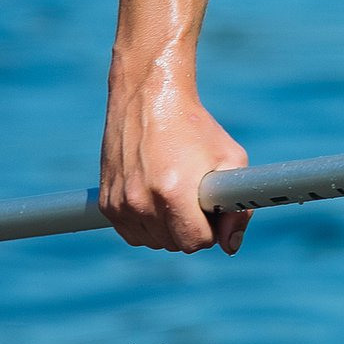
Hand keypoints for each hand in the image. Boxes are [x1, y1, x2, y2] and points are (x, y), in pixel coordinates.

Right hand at [99, 70, 251, 253]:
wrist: (148, 98)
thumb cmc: (196, 128)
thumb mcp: (230, 158)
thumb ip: (237, 207)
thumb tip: (232, 246)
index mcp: (174, 192)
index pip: (197, 242)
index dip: (211, 228)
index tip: (212, 209)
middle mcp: (142, 202)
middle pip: (175, 245)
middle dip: (190, 227)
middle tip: (194, 197)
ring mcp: (120, 204)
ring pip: (153, 242)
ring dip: (167, 228)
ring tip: (174, 192)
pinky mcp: (106, 203)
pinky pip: (132, 234)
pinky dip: (146, 224)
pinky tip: (155, 196)